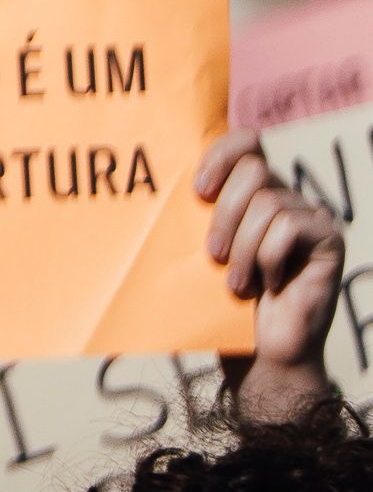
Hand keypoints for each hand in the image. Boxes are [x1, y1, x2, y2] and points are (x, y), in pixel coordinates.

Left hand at [195, 129, 343, 413]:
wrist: (263, 350)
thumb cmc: (228, 300)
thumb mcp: (208, 248)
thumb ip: (201, 213)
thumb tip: (163, 182)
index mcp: (255, 191)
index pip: (247, 141)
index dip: (221, 154)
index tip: (198, 190)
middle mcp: (287, 196)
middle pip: (254, 170)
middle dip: (226, 214)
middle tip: (214, 255)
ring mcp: (311, 216)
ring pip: (268, 204)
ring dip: (244, 249)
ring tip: (238, 283)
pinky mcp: (329, 239)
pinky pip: (290, 227)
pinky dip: (269, 258)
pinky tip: (270, 285)